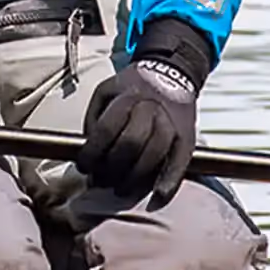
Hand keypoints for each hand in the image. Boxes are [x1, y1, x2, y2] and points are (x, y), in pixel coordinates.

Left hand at [77, 16, 215, 203]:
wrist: (172, 72)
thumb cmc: (133, 87)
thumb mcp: (106, 91)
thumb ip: (94, 117)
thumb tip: (87, 149)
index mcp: (128, 96)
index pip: (106, 129)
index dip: (92, 152)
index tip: (83, 167)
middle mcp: (151, 109)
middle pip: (131, 144)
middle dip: (112, 168)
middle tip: (100, 181)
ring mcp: (171, 123)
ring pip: (154, 154)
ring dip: (135, 178)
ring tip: (120, 190)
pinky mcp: (187, 136)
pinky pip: (180, 161)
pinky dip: (170, 181)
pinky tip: (158, 196)